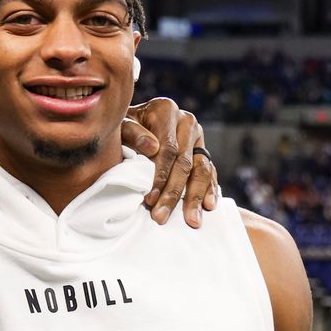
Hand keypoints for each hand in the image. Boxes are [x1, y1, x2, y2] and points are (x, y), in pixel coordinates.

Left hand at [123, 98, 217, 226]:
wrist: (132, 121)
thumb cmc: (121, 127)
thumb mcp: (121, 126)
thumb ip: (133, 133)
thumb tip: (152, 147)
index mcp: (166, 110)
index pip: (167, 150)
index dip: (160, 177)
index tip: (149, 200)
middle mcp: (186, 121)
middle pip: (184, 163)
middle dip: (173, 194)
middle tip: (162, 217)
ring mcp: (197, 135)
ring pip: (201, 169)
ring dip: (195, 197)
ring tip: (191, 220)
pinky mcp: (202, 148)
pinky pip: (209, 171)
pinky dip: (209, 189)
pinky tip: (208, 206)